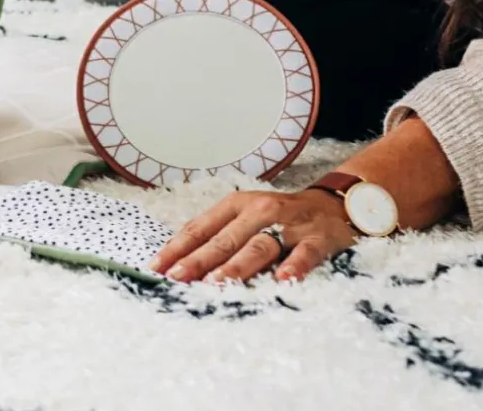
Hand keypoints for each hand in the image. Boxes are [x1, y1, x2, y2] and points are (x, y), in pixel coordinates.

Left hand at [150, 188, 358, 283]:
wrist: (333, 205)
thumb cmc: (279, 217)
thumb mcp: (245, 217)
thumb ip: (218, 235)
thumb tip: (179, 260)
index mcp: (235, 205)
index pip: (200, 227)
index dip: (178, 247)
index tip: (156, 266)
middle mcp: (258, 211)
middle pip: (224, 238)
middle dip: (198, 259)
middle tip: (178, 277)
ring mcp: (288, 224)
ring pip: (258, 246)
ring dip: (237, 265)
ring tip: (217, 283)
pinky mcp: (318, 238)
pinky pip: (305, 253)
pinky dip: (294, 266)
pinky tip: (282, 279)